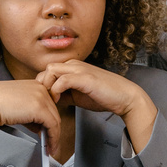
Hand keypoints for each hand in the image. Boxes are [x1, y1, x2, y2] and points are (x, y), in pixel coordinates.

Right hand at [0, 78, 62, 154]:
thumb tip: (37, 126)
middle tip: (50, 145)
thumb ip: (27, 112)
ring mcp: (40, 96)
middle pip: (53, 112)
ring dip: (53, 136)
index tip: (46, 133)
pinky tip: (49, 148)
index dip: (47, 120)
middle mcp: (38, 87)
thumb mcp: (13, 106)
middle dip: (52, 129)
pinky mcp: (39, 107)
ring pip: (55, 119)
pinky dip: (53, 138)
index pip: (47, 104)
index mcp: (31, 84)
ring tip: (49, 149)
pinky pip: (53, 125)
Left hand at [36, 60, 157, 153]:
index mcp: (73, 68)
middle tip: (44, 101)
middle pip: (46, 69)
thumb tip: (49, 100)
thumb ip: (64, 95)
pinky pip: (62, 80)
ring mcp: (79, 70)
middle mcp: (74, 65)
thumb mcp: (78, 95)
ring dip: (47, 86)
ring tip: (50, 101)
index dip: (42, 86)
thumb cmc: (104, 96)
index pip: (48, 72)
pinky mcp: (85, 78)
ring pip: (51, 70)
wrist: (124, 97)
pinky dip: (56, 91)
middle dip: (41, 85)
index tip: (44, 100)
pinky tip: (58, 101)